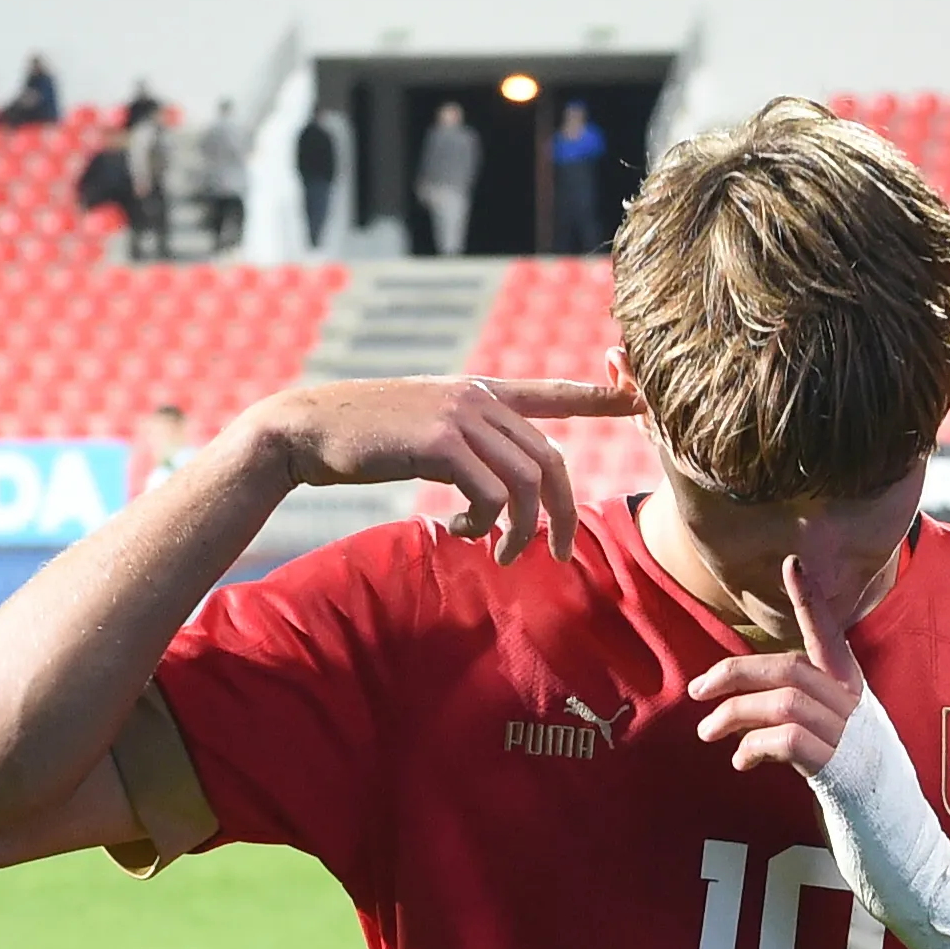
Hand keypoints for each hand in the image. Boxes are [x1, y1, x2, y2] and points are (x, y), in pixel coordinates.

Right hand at [240, 374, 630, 564]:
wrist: (306, 431)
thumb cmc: (366, 440)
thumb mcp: (429, 433)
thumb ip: (472, 446)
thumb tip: (504, 493)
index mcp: (481, 393)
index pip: (554, 393)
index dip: (602, 398)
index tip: (643, 400)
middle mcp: (478, 398)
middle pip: (551, 459)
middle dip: (563, 514)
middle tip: (558, 555)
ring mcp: (460, 416)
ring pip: (527, 482)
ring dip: (522, 530)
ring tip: (502, 554)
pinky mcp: (440, 442)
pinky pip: (491, 494)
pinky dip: (485, 524)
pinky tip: (461, 532)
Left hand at [689, 555, 865, 775]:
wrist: (894, 827)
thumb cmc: (856, 777)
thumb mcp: (836, 731)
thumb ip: (804, 708)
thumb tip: (747, 701)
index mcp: (853, 689)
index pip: (830, 636)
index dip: (811, 601)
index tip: (794, 563)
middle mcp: (854, 706)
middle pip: (789, 668)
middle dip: (734, 673)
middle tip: (697, 690)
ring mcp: (850, 736)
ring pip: (784, 702)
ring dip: (735, 714)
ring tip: (708, 732)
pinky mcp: (841, 768)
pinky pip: (787, 740)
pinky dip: (754, 746)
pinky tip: (741, 760)